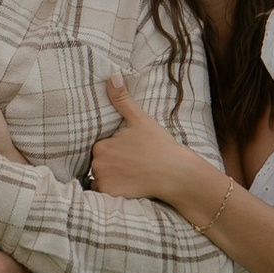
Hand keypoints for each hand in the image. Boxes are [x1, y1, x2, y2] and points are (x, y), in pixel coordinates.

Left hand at [89, 73, 210, 206]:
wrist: (176, 174)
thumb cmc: (159, 145)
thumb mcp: (140, 119)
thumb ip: (122, 100)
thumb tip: (112, 76)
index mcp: (101, 145)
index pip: (99, 147)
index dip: (112, 148)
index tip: (127, 150)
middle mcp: (97, 164)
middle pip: (97, 164)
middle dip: (109, 163)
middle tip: (131, 163)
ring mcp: (103, 181)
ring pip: (99, 179)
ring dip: (109, 177)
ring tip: (130, 175)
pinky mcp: (111, 195)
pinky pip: (103, 193)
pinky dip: (112, 190)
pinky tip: (128, 185)